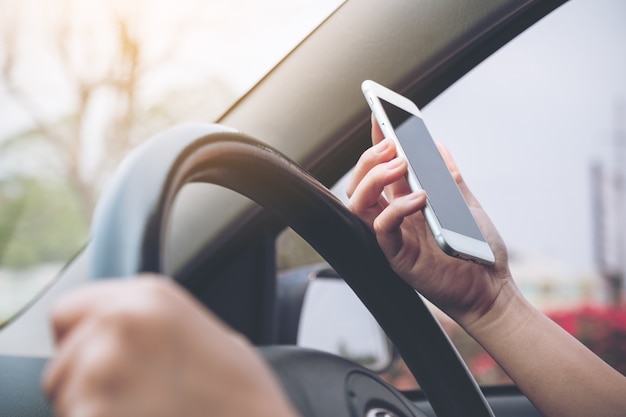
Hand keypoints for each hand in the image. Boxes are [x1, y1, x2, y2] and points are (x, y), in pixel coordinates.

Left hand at [42, 277, 298, 416]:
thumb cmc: (241, 395)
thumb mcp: (206, 332)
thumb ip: (153, 322)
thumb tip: (116, 331)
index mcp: (148, 296)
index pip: (67, 313)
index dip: (80, 340)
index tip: (102, 361)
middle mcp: (120, 323)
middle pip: (61, 363)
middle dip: (85, 385)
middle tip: (135, 400)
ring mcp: (104, 371)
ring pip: (64, 401)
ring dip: (92, 412)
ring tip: (144, 414)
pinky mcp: (94, 416)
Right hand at [347, 115, 511, 325]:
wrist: (491, 288)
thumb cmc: (477, 249)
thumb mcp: (466, 204)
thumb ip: (449, 176)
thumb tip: (436, 145)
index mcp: (407, 203)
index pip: (384, 169)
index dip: (378, 142)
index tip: (379, 115)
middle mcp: (394, 217)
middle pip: (361, 183)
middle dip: (370, 158)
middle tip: (391, 143)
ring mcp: (393, 236)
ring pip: (359, 202)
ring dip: (374, 178)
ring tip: (399, 163)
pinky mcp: (397, 256)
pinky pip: (381, 228)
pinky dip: (396, 208)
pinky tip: (420, 197)